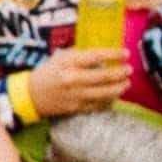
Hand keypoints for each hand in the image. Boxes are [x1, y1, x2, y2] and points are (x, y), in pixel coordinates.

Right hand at [17, 38, 132, 120]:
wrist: (32, 95)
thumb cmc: (49, 72)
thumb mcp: (61, 57)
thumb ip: (81, 55)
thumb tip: (103, 54)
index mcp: (69, 63)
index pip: (95, 56)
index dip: (113, 55)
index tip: (126, 53)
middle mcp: (73, 79)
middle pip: (103, 76)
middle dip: (120, 73)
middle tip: (129, 70)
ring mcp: (76, 96)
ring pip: (104, 93)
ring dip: (119, 88)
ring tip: (126, 83)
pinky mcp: (77, 108)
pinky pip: (99, 105)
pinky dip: (110, 100)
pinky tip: (115, 95)